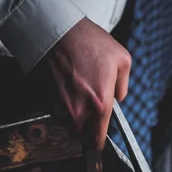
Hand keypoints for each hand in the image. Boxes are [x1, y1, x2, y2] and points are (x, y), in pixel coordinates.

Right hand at [44, 17, 131, 149]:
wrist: (56, 29)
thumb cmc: (89, 42)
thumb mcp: (122, 60)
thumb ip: (123, 87)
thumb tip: (118, 99)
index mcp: (100, 104)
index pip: (97, 140)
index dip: (99, 142)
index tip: (99, 140)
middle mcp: (79, 110)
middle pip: (82, 135)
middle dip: (87, 128)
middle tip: (91, 111)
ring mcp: (61, 106)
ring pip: (69, 123)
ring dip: (74, 115)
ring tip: (78, 92)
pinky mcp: (47, 98)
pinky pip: (57, 110)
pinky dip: (62, 103)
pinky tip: (67, 85)